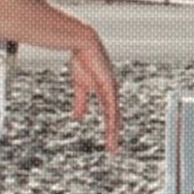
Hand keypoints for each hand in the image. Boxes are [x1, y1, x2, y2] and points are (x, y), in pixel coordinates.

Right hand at [68, 27, 119, 151]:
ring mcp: (111, 89)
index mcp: (106, 92)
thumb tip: (79, 117)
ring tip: (112, 145)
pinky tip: (111, 128)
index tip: (110, 141)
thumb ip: (81, 101)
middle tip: (112, 149)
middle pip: (115, 117)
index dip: (111, 128)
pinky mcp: (108, 85)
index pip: (110, 114)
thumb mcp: (80, 85)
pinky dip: (111, 118)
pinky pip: (111, 105)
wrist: (83, 43)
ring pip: (114, 115)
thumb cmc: (82, 60)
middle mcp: (111, 92)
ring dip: (113, 131)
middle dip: (114, 134)